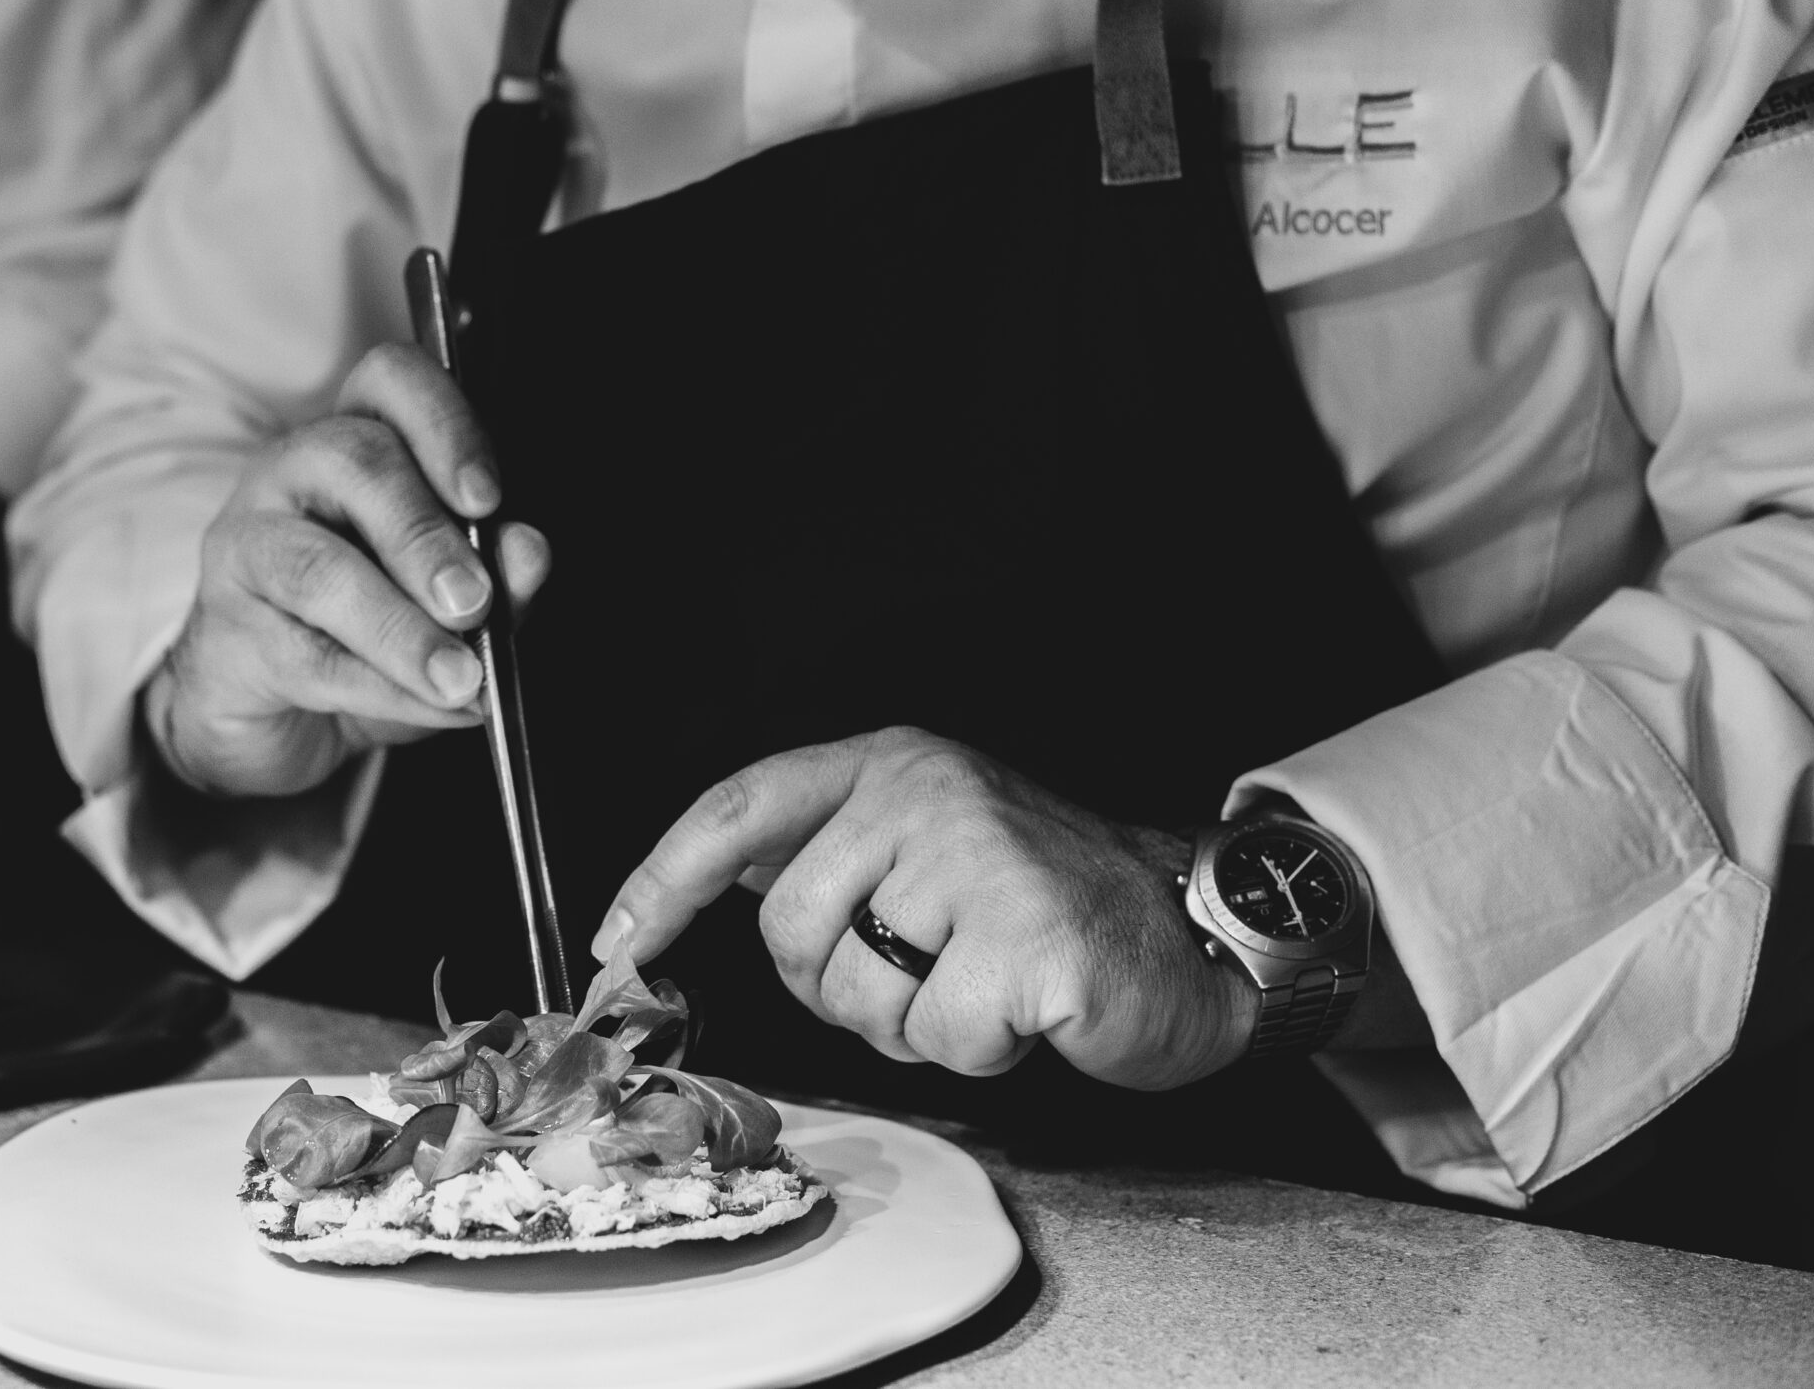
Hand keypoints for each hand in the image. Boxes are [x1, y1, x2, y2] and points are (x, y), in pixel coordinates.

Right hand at [147, 343, 551, 797]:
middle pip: (355, 462)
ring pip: (319, 567)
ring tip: (459, 675)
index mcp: (359, 438)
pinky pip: (304, 654)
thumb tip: (527, 554)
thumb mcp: (448, 602)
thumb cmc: (369, 634)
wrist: (277, 717)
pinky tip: (429, 704)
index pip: (390, 380)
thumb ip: (493, 571)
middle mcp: (292, 471)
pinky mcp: (225, 629)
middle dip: (428, 538)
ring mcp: (247, 544)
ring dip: (401, 627)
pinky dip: (381, 687)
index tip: (487, 498)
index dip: (444, 424)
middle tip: (475, 602)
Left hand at [593, 728, 1255, 1088]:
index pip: (740, 808)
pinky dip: (978, 1050)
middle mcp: (928, 793)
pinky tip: (1028, 1008)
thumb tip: (707, 884)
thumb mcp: (929, 842)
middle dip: (838, 986)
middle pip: (786, 931)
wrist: (1197, 931)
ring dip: (913, 1023)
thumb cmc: (1048, 903)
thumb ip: (830, 852)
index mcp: (892, 763)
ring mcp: (980, 861)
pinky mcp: (1029, 940)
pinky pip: (939, 1037)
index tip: (616, 944)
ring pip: (857, 996)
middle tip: (924, 974)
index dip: (662, 879)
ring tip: (984, 982)